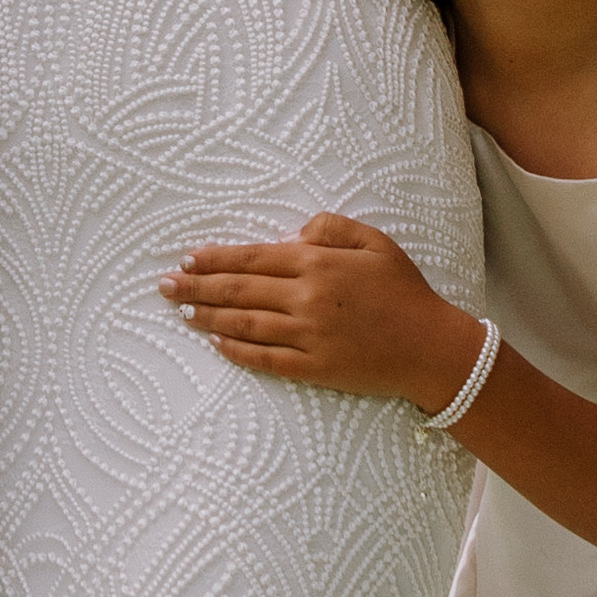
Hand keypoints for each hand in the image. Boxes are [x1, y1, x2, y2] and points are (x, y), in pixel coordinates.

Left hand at [160, 210, 477, 405]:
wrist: (432, 347)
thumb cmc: (405, 291)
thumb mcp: (375, 242)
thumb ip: (329, 229)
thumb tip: (287, 238)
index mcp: (318, 264)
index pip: (253, 257)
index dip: (215, 258)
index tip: (187, 257)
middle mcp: (306, 299)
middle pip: (238, 290)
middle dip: (196, 286)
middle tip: (164, 285)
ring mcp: (308, 336)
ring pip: (243, 324)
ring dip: (206, 316)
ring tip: (180, 311)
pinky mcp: (313, 368)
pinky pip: (264, 359)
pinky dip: (235, 350)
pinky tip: (214, 342)